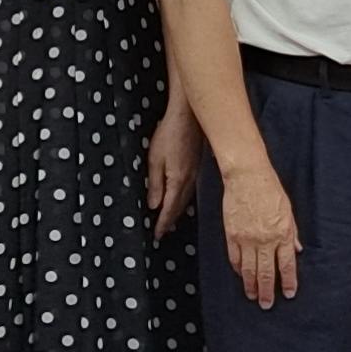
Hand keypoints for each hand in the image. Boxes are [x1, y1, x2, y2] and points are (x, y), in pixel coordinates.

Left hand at [145, 112, 199, 235]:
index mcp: (178, 181)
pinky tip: (179, 198)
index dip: (163, 223)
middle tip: (162, 232)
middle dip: (170, 220)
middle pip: (179, 207)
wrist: (188, 116)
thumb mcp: (155, 160)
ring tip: (169, 220)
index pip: (169, 208)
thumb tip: (154, 206)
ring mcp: (194, 173)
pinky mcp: (196, 166)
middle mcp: (189, 181)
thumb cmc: (169, 135)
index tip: (157, 235)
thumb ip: (155, 184)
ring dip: (177, 211)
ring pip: (185, 199)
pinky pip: (189, 190)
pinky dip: (182, 200)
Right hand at [220, 166, 300, 307]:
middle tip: (267, 304)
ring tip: (253, 296)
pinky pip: (235, 258)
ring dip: (251, 285)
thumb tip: (297, 250)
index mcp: (282, 234)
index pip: (286, 265)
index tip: (288, 294)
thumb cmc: (270, 190)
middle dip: (267, 291)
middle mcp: (265, 240)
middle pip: (266, 272)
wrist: (247, 177)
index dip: (288, 282)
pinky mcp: (232, 235)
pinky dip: (238, 269)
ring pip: (249, 269)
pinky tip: (240, 276)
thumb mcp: (288, 211)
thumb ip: (292, 233)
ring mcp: (247, 239)